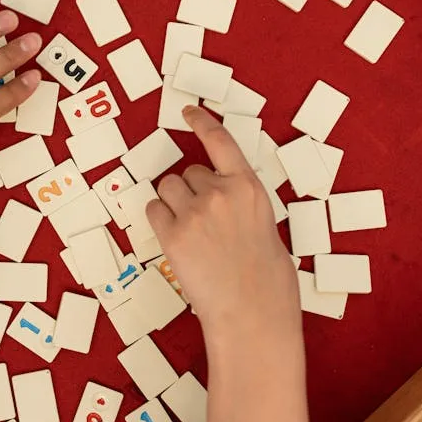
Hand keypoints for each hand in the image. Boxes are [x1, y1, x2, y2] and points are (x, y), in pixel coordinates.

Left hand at [147, 106, 310, 421]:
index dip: (202, 122)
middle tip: (206, 222)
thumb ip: (239, 203)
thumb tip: (215, 198)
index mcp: (249, 187)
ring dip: (174, 203)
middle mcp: (220, 192)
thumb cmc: (266, 276)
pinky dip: (161, 220)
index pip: (221, 141)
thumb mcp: (264, 225)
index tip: (188, 111)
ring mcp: (194, 212)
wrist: (253, 310)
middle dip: (192, 191)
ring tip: (192, 232)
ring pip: (168, 187)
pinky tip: (177, 240)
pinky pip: (154, 210)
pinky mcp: (172, 234)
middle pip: (189, 172)